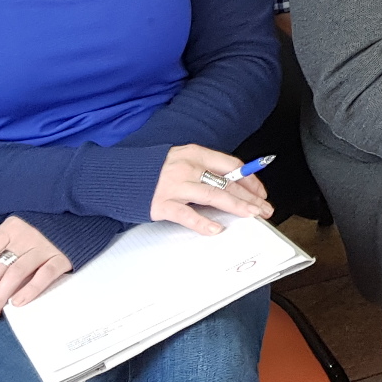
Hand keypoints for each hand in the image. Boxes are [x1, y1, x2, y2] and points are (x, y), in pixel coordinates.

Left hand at [0, 217, 70, 319]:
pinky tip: (18, 302)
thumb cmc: (44, 226)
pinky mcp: (61, 257)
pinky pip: (43, 276)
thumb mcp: (16, 228)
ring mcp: (44, 247)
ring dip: (0, 296)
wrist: (80, 218)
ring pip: (15, 275)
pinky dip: (29, 291)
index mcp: (12, 228)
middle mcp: (26, 236)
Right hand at [149, 144, 274, 236]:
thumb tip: (234, 184)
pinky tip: (216, 228)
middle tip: (265, 209)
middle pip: (226, 182)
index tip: (261, 193)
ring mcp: (173, 186)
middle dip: (250, 197)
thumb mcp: (181, 161)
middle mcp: (186, 167)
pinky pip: (186, 214)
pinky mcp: (161, 204)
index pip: (231, 165)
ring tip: (252, 215)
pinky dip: (203, 222)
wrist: (116, 177)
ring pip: (213, 195)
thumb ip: (204, 169)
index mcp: (194, 153)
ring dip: (236, 206)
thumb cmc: (153, 171)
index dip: (250, 180)